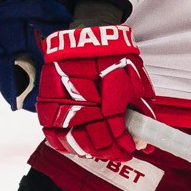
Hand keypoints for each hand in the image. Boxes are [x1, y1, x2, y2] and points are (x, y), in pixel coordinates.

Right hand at [36, 23, 154, 161]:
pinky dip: (67, 145)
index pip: (115, 131)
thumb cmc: (109, 56)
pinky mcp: (47, 103)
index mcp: (105, 93)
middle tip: (120, 152)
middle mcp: (81, 100)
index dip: (125, 144)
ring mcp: (61, 103)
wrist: (83, 38)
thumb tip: (144, 138)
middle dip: (111, 150)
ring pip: (74, 141)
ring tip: (102, 151)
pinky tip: (79, 147)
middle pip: (95, 140)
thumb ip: (140, 109)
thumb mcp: (132, 78)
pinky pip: (53, 134)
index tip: (131, 149)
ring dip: (91, 150)